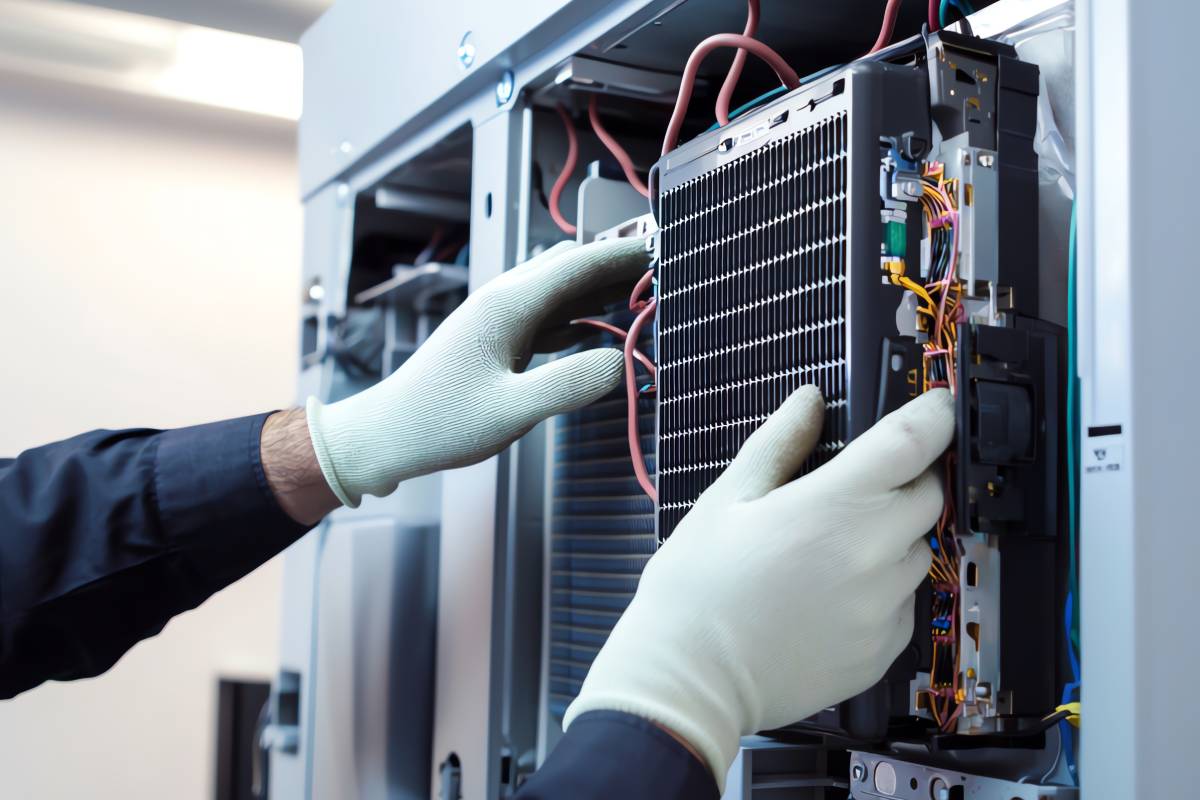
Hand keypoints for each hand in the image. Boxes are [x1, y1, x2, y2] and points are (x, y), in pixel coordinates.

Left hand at [306, 238, 650, 507]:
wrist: (387, 434)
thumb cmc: (440, 422)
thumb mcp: (512, 411)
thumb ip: (570, 385)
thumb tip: (624, 363)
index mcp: (508, 305)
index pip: (577, 263)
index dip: (624, 253)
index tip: (666, 247)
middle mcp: (504, 301)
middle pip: (570, 267)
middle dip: (617, 265)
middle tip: (664, 272)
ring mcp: (499, 319)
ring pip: (560, 290)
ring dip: (600, 289)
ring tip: (644, 294)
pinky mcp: (498, 340)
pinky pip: (549, 315)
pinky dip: (581, 315)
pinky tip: (602, 325)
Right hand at [563, 387, 954, 789]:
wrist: (691, 678)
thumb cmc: (698, 588)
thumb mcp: (726, 499)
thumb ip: (778, 443)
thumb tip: (809, 401)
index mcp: (834, 507)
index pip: (913, 442)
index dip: (934, 415)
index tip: (935, 405)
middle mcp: (872, 556)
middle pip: (930, 496)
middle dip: (909, 478)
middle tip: (863, 485)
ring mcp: (883, 608)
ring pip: (918, 552)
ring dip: (894, 537)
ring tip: (836, 548)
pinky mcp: (883, 650)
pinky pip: (906, 603)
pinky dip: (883, 589)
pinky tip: (835, 592)